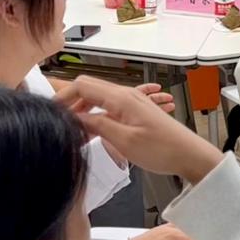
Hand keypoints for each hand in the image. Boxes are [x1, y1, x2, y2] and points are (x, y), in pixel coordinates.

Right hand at [55, 76, 222, 183]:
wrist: (189, 154)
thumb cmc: (162, 149)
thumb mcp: (124, 140)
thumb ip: (96, 126)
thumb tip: (73, 118)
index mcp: (122, 98)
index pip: (83, 85)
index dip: (63, 97)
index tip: (50, 113)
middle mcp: (127, 95)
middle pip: (89, 89)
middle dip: (71, 103)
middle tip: (59, 124)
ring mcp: (133, 102)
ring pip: (99, 99)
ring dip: (84, 111)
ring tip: (73, 131)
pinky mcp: (136, 112)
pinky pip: (110, 108)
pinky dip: (97, 115)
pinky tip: (92, 131)